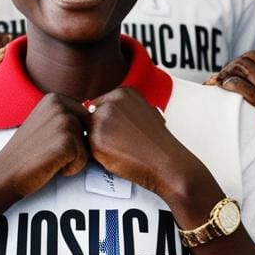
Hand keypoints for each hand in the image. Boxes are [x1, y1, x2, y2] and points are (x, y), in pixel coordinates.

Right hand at [0, 93, 90, 199]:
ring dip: (72, 159)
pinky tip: (50, 165)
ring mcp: (63, 122)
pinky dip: (70, 169)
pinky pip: (83, 160)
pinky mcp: (66, 142)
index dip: (73, 137)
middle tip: (48, 151)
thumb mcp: (44, 123)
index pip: (86, 118)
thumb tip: (96, 113)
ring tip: (49, 157)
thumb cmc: (27, 152)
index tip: (48, 141)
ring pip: (88, 147)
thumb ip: (65, 115)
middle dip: (75, 147)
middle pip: (90, 131)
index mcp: (55, 98)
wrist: (5, 173)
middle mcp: (60, 105)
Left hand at [86, 87, 211, 210]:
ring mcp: (102, 118)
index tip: (121, 133)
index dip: (109, 123)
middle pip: (91, 117)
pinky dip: (99, 155)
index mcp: (123, 92)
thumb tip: (102, 113)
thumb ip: (122, 109)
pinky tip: (118, 156)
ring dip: (98, 143)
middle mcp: (111, 101)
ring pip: (88, 132)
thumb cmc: (157, 143)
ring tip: (122, 150)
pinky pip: (88, 147)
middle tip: (122, 144)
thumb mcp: (143, 112)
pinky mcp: (96, 137)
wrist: (166, 162)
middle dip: (101, 132)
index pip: (100, 105)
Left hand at [212, 44, 254, 151]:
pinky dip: (230, 84)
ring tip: (220, 82)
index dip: (251, 56)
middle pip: (252, 56)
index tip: (242, 67)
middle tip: (225, 75)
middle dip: (235, 63)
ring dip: (228, 72)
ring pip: (245, 67)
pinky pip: (242, 85)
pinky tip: (224, 88)